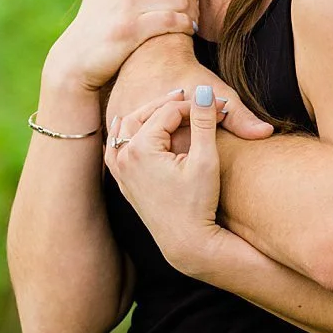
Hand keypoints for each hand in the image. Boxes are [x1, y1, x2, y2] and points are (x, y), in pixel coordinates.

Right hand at [43, 0, 199, 93]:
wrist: (74, 59)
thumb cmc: (90, 24)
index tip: (190, 3)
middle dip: (194, 1)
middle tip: (194, 16)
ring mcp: (129, 5)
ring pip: (180, 1)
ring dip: (192, 15)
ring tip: (191, 25)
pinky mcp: (132, 29)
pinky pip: (172, 21)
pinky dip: (186, 27)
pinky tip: (186, 34)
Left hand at [105, 85, 235, 278]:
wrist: (186, 242)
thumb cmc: (199, 203)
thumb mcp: (205, 160)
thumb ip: (203, 122)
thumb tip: (202, 91)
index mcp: (141, 148)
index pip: (168, 112)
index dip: (194, 105)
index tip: (216, 105)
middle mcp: (124, 157)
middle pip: (142, 115)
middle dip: (167, 105)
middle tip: (189, 97)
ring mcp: (120, 171)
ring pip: (124, 129)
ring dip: (145, 116)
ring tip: (167, 109)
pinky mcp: (123, 182)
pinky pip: (116, 149)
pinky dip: (125, 135)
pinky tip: (136, 130)